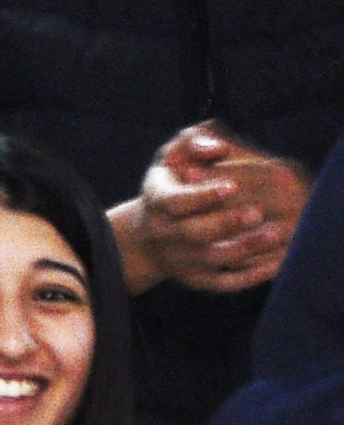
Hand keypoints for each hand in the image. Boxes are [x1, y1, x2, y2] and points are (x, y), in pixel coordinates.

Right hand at [120, 124, 305, 294]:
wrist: (150, 234)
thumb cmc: (173, 183)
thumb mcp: (172, 155)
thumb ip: (192, 140)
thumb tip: (215, 147)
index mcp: (155, 199)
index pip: (174, 201)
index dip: (202, 196)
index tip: (232, 186)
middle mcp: (163, 231)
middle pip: (193, 232)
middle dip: (226, 223)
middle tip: (257, 212)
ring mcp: (180, 258)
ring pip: (211, 258)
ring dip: (243, 247)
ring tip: (274, 234)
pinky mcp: (197, 279)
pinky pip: (223, 283)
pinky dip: (248, 278)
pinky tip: (274, 265)